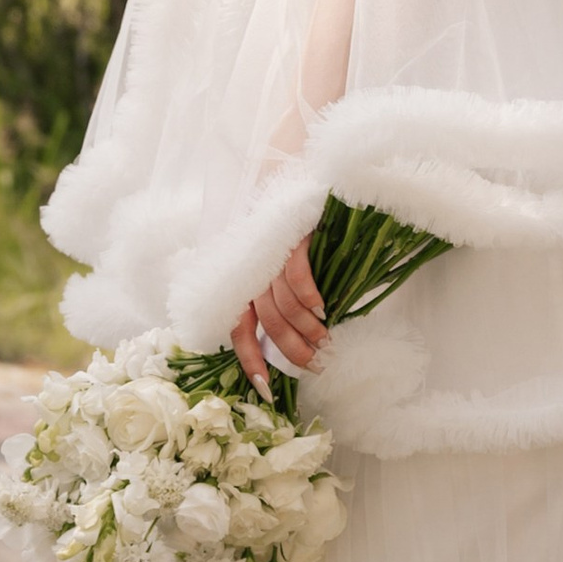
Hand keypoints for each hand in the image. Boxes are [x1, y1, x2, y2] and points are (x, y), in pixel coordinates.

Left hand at [232, 237, 324, 391]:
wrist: (291, 173)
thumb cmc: (286, 222)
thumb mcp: (274, 261)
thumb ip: (276, 294)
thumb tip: (296, 334)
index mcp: (242, 281)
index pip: (237, 329)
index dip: (249, 360)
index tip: (265, 387)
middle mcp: (249, 271)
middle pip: (266, 324)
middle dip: (291, 352)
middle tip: (314, 364)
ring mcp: (267, 254)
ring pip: (282, 307)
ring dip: (306, 329)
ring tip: (324, 340)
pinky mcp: (287, 238)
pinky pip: (295, 277)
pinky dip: (309, 298)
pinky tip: (323, 310)